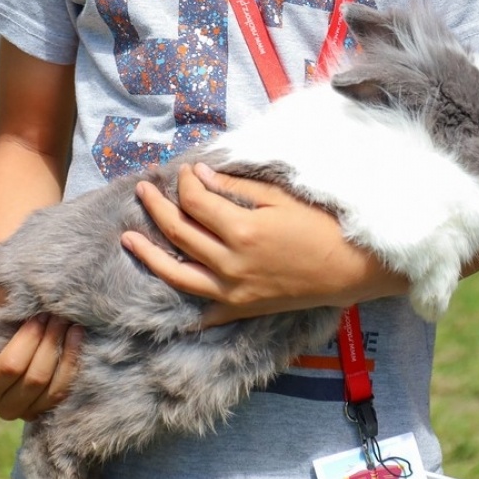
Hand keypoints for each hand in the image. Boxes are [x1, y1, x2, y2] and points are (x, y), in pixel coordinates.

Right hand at [0, 285, 83, 421]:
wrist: (6, 328)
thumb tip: (20, 296)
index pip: (11, 366)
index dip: (30, 339)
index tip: (39, 315)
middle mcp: (2, 406)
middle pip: (36, 379)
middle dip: (50, 343)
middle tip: (57, 316)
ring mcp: (27, 410)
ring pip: (54, 389)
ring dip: (65, 352)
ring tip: (70, 323)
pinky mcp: (48, 406)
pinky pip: (66, 390)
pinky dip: (74, 362)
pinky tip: (77, 335)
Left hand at [121, 163, 407, 326]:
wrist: (351, 270)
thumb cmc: (320, 225)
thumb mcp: (279, 198)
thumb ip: (236, 189)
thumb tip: (199, 177)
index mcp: (241, 231)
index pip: (195, 201)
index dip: (186, 181)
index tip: (187, 169)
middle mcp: (229, 265)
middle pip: (179, 232)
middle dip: (157, 207)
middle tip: (144, 189)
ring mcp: (232, 292)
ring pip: (176, 273)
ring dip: (149, 253)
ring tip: (127, 237)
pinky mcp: (240, 309)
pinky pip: (201, 307)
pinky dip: (181, 299)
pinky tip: (165, 285)